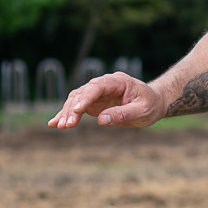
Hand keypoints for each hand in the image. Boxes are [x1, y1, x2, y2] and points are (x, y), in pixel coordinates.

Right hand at [47, 73, 166, 128]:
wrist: (153, 103)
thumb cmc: (150, 105)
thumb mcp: (142, 112)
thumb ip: (123, 114)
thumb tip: (101, 120)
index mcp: (118, 81)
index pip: (98, 86)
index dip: (87, 97)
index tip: (78, 110)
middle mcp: (105, 84)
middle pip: (83, 92)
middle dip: (74, 108)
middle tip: (68, 125)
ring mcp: (98, 93)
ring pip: (76, 99)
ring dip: (67, 112)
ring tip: (59, 126)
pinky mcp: (94, 103)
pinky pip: (77, 107)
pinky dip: (67, 115)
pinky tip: (54, 123)